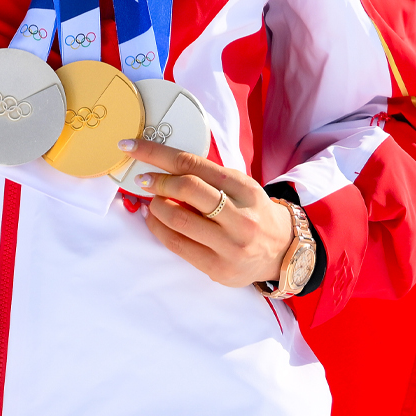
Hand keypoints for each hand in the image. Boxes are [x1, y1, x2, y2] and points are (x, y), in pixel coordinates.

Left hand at [124, 138, 293, 286]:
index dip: (157, 153)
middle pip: (187, 188)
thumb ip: (207, 176)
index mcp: (245, 190)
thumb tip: (160, 165)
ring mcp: (230, 246)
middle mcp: (241, 218)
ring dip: (155, 206)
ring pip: (177, 219)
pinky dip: (157, 227)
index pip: (193, 164)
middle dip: (157, 181)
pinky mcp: (218, 268)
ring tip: (153, 201)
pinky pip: (176, 244)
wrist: (282, 251)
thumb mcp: (240, 187)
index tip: (132, 147)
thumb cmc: (252, 212)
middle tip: (144, 179)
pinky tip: (155, 219)